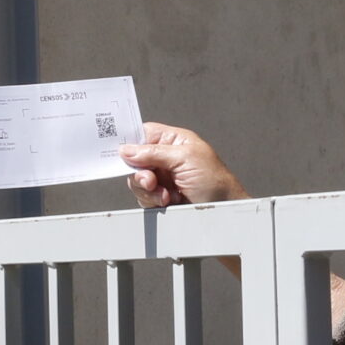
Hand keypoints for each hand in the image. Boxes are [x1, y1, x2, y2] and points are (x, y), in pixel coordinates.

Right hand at [118, 122, 249, 208]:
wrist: (224, 210)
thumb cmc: (215, 180)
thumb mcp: (185, 158)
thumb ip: (154, 152)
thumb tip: (126, 149)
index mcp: (173, 140)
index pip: (143, 134)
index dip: (130, 141)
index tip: (120, 150)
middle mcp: (165, 158)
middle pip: (135, 160)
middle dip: (141, 172)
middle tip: (151, 181)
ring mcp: (162, 178)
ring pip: (137, 181)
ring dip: (148, 189)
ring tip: (166, 195)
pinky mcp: (160, 196)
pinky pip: (143, 196)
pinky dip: (152, 200)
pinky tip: (168, 201)